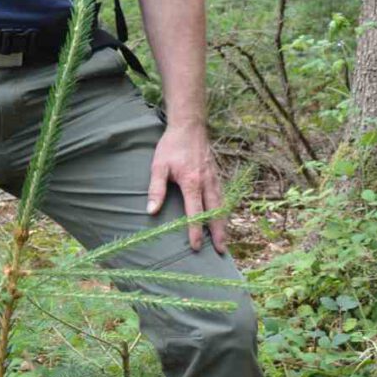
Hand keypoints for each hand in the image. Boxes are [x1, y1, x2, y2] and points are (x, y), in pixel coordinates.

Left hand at [147, 122, 226, 253]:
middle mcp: (207, 182)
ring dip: (223, 224)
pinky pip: (223, 196)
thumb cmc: (172, 146)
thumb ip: (156, 189)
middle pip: (215, 212)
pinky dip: (224, 210)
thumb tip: (151, 212)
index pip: (195, 212)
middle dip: (218, 233)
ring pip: (222, 205)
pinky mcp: (217, 174)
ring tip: (224, 240)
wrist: (189, 126)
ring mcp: (214, 178)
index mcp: (192, 182)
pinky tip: (223, 218)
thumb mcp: (158, 166)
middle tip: (220, 250)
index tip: (196, 247)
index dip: (195, 231)